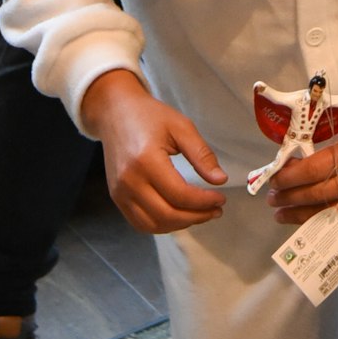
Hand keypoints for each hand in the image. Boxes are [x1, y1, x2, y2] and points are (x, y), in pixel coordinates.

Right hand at [80, 69, 227, 233]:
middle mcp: (129, 182)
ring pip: (153, 225)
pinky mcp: (116, 198)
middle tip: (216, 210)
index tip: (221, 199)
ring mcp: (120, 193)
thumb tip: (221, 180)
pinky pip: (139, 223)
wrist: (115, 113)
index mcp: (146, 161)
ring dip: (180, 225)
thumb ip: (201, 154)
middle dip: (196, 217)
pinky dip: (161, 225)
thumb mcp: (181, 127)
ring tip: (200, 214)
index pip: (180, 194)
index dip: (204, 202)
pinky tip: (179, 215)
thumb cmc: (150, 116)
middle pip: (167, 215)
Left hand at [269, 116, 337, 225]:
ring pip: (327, 213)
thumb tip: (296, 168)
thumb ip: (327, 153)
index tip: (274, 180)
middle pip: (318, 193)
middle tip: (272, 198)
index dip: (290, 177)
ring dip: (299, 215)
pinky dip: (321, 221)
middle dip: (290, 197)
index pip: (315, 169)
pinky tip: (305, 220)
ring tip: (280, 214)